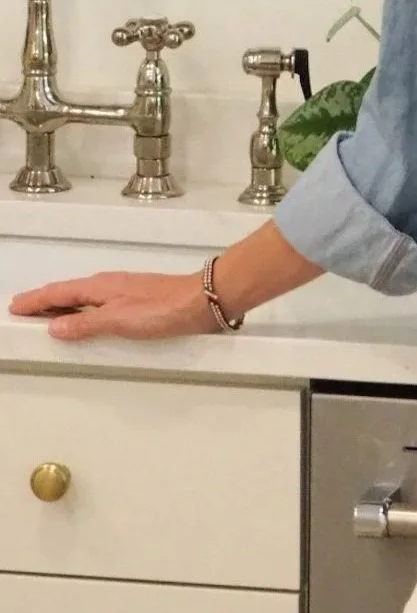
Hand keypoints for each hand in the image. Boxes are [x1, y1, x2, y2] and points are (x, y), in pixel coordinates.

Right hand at [8, 270, 218, 341]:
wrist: (202, 301)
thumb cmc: (163, 308)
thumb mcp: (118, 320)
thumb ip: (86, 324)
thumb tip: (56, 327)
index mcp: (100, 287)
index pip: (59, 292)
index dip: (35, 301)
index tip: (15, 306)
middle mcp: (109, 286)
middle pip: (68, 293)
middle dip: (44, 302)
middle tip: (23, 311)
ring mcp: (123, 293)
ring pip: (83, 299)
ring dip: (63, 307)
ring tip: (46, 317)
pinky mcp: (136, 302)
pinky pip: (98, 305)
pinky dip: (83, 312)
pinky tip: (86, 321)